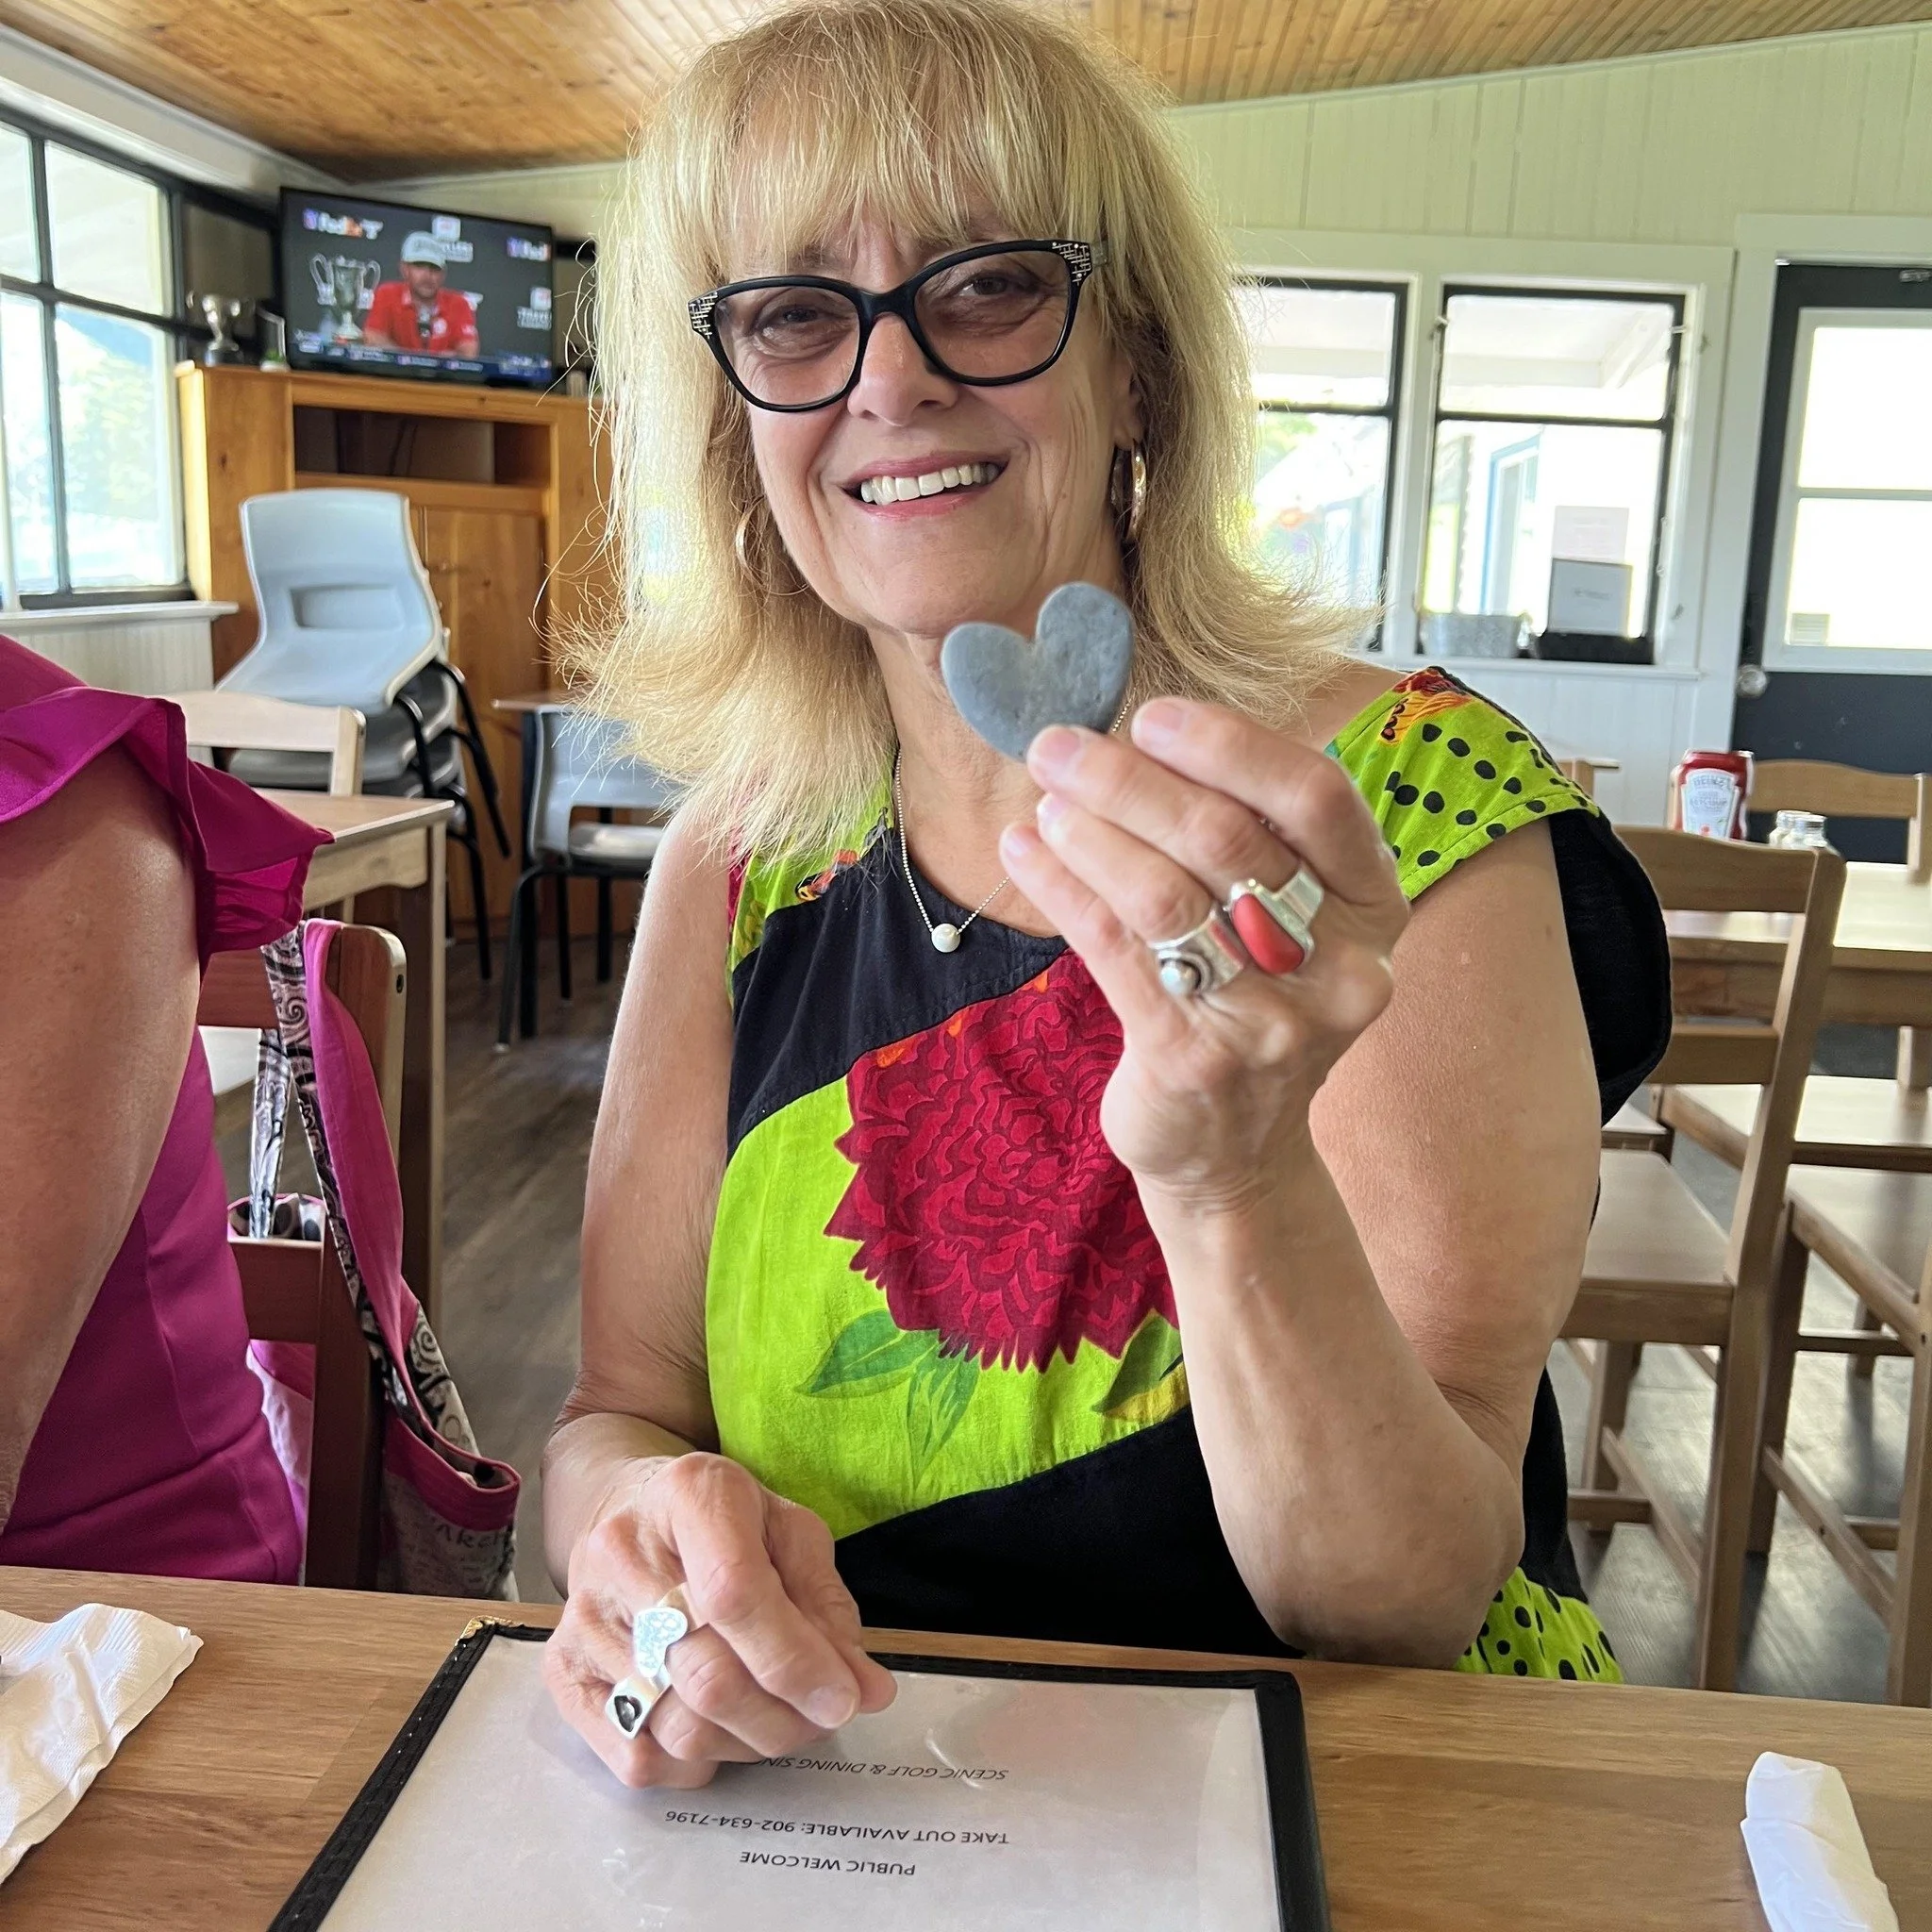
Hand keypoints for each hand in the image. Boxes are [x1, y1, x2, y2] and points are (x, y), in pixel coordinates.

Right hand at [542, 1452, 897, 1787]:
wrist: (624, 1505)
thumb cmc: (720, 1520)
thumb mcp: (786, 1530)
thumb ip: (827, 1607)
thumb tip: (865, 1690)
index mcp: (690, 1496)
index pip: (736, 1595)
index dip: (795, 1661)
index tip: (843, 1698)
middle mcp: (622, 1553)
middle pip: (708, 1675)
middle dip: (785, 1717)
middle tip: (823, 1718)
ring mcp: (584, 1616)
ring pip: (678, 1728)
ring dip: (749, 1744)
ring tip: (779, 1720)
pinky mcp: (564, 1671)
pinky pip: (637, 1757)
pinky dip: (694, 1765)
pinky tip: (719, 1730)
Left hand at [998, 698, 1408, 1207]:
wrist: (1236, 1152)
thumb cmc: (1253, 1002)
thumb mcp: (1287, 920)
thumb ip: (1244, 835)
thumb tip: (1137, 733)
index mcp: (1374, 906)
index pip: (1316, 799)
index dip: (1230, 747)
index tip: (1152, 716)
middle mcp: (1337, 964)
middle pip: (1226, 840)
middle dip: (1130, 782)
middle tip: (1060, 745)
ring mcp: (1270, 1019)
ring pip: (1163, 893)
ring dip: (1089, 830)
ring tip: (1044, 797)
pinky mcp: (1192, 1058)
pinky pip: (1112, 948)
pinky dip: (1061, 887)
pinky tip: (1024, 851)